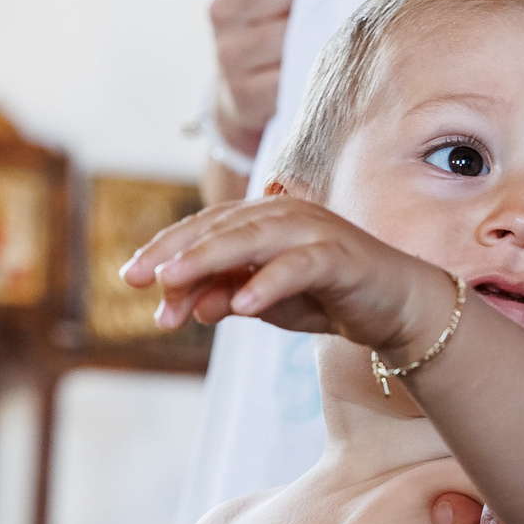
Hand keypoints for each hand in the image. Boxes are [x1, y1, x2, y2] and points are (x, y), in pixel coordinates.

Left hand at [120, 195, 446, 352]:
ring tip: (171, 282)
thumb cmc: (326, 297)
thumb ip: (225, 298)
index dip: (165, 250)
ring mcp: (313, 230)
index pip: (203, 229)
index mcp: (261, 220)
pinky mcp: (340, 255)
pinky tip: (241, 306)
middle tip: (136, 278)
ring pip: (251, 239)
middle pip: (219, 228)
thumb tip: (182, 308)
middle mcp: (283, 214)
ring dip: (208, 260)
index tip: (129, 278)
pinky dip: (268, 283)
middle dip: (174, 252)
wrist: (394, 306)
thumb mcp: (265, 302)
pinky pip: (298, 267)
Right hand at [209, 0, 371, 146]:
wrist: (244, 81)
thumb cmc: (286, 15)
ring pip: (290, 37)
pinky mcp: (241, 93)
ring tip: (376, 26)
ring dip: (338, 32)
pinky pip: (292, 80)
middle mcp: (223, 5)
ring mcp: (228, 51)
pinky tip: (353, 65)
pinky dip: (326, 73)